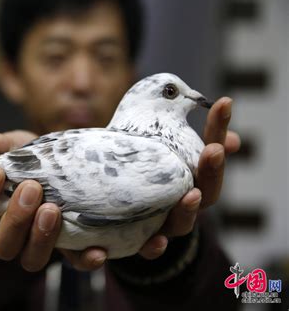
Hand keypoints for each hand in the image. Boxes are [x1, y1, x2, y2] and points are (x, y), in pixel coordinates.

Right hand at [0, 131, 106, 271]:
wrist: (72, 162)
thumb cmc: (35, 158)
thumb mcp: (18, 147)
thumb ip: (0, 146)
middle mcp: (10, 235)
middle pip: (2, 245)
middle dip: (14, 219)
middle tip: (31, 188)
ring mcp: (39, 246)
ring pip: (32, 260)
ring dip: (41, 237)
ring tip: (52, 209)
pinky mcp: (70, 250)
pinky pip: (76, 262)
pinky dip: (85, 258)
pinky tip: (97, 250)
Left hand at [138, 97, 240, 258]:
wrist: (130, 221)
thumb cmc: (147, 176)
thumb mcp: (159, 152)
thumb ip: (177, 133)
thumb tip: (217, 105)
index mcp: (194, 179)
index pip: (211, 153)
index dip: (219, 129)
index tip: (223, 103)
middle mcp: (187, 202)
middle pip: (208, 191)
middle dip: (212, 170)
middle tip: (214, 150)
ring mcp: (169, 223)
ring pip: (184, 222)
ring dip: (189, 209)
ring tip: (192, 196)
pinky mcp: (146, 241)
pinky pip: (152, 250)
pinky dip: (155, 248)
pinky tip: (155, 241)